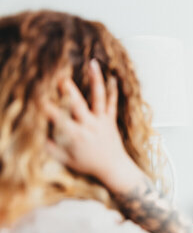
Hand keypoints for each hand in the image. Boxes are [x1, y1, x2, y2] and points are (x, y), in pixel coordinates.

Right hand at [44, 59, 129, 180]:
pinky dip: (113, 91)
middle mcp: (90, 125)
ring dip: (96, 80)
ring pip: (99, 98)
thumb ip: (53, 149)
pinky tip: (113, 77)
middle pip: (78, 105)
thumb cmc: (89, 165)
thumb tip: (40, 137)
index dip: (48, 109)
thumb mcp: (67, 161)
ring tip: (93, 64)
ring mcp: (102, 121)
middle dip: (69, 91)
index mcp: (77, 136)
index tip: (39, 99)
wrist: (114, 168)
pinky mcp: (111, 121)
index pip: (60, 120)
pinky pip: (113, 104)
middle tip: (62, 77)